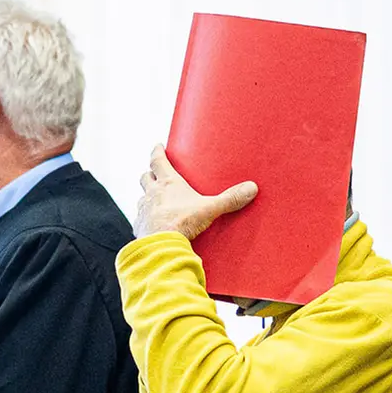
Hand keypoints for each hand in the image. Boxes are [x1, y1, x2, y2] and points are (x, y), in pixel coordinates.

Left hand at [132, 144, 256, 240]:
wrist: (162, 246)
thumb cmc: (183, 223)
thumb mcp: (210, 209)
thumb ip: (230, 199)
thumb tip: (251, 188)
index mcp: (168, 183)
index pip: (158, 160)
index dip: (157, 152)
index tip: (157, 146)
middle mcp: (152, 193)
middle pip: (145, 177)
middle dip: (150, 173)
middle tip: (155, 172)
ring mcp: (143, 210)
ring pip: (142, 197)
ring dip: (147, 196)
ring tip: (154, 200)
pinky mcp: (140, 227)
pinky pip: (140, 219)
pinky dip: (145, 219)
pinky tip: (151, 224)